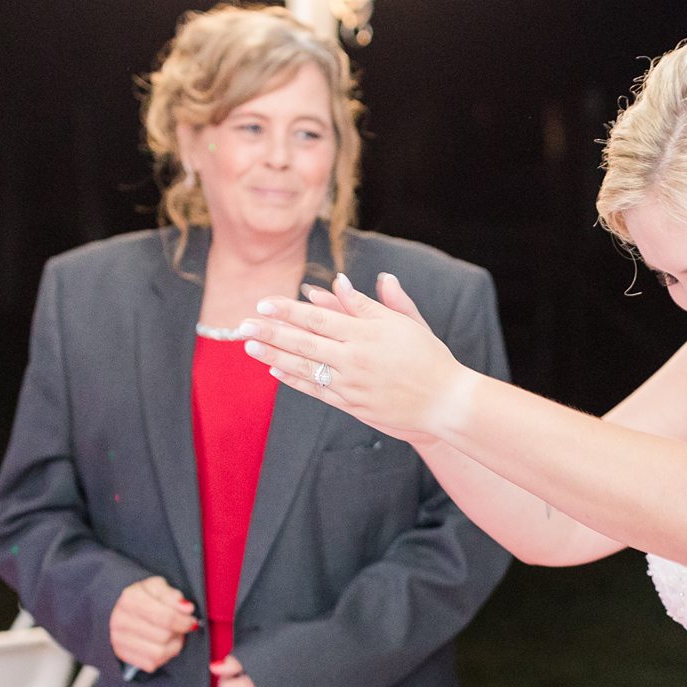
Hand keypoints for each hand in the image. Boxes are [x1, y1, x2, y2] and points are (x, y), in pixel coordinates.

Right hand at [109, 575, 196, 672]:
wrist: (124, 610)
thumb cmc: (145, 598)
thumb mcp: (159, 588)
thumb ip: (173, 596)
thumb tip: (186, 608)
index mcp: (131, 599)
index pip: (166, 616)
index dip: (184, 621)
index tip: (191, 621)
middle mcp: (120, 619)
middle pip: (164, 635)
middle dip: (178, 632)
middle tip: (180, 627)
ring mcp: (119, 639)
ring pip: (159, 653)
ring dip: (173, 646)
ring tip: (172, 636)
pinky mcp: (122, 654)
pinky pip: (152, 664)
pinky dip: (163, 656)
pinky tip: (162, 645)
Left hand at [240, 272, 474, 440]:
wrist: (444, 401)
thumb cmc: (428, 356)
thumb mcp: (404, 324)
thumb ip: (371, 303)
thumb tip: (341, 282)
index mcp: (366, 333)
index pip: (318, 318)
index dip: (288, 311)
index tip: (263, 304)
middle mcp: (354, 359)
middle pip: (304, 342)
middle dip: (271, 333)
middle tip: (242, 325)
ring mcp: (351, 384)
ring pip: (305, 367)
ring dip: (275, 356)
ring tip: (250, 346)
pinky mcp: (352, 404)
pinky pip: (316, 390)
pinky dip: (294, 380)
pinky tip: (276, 370)